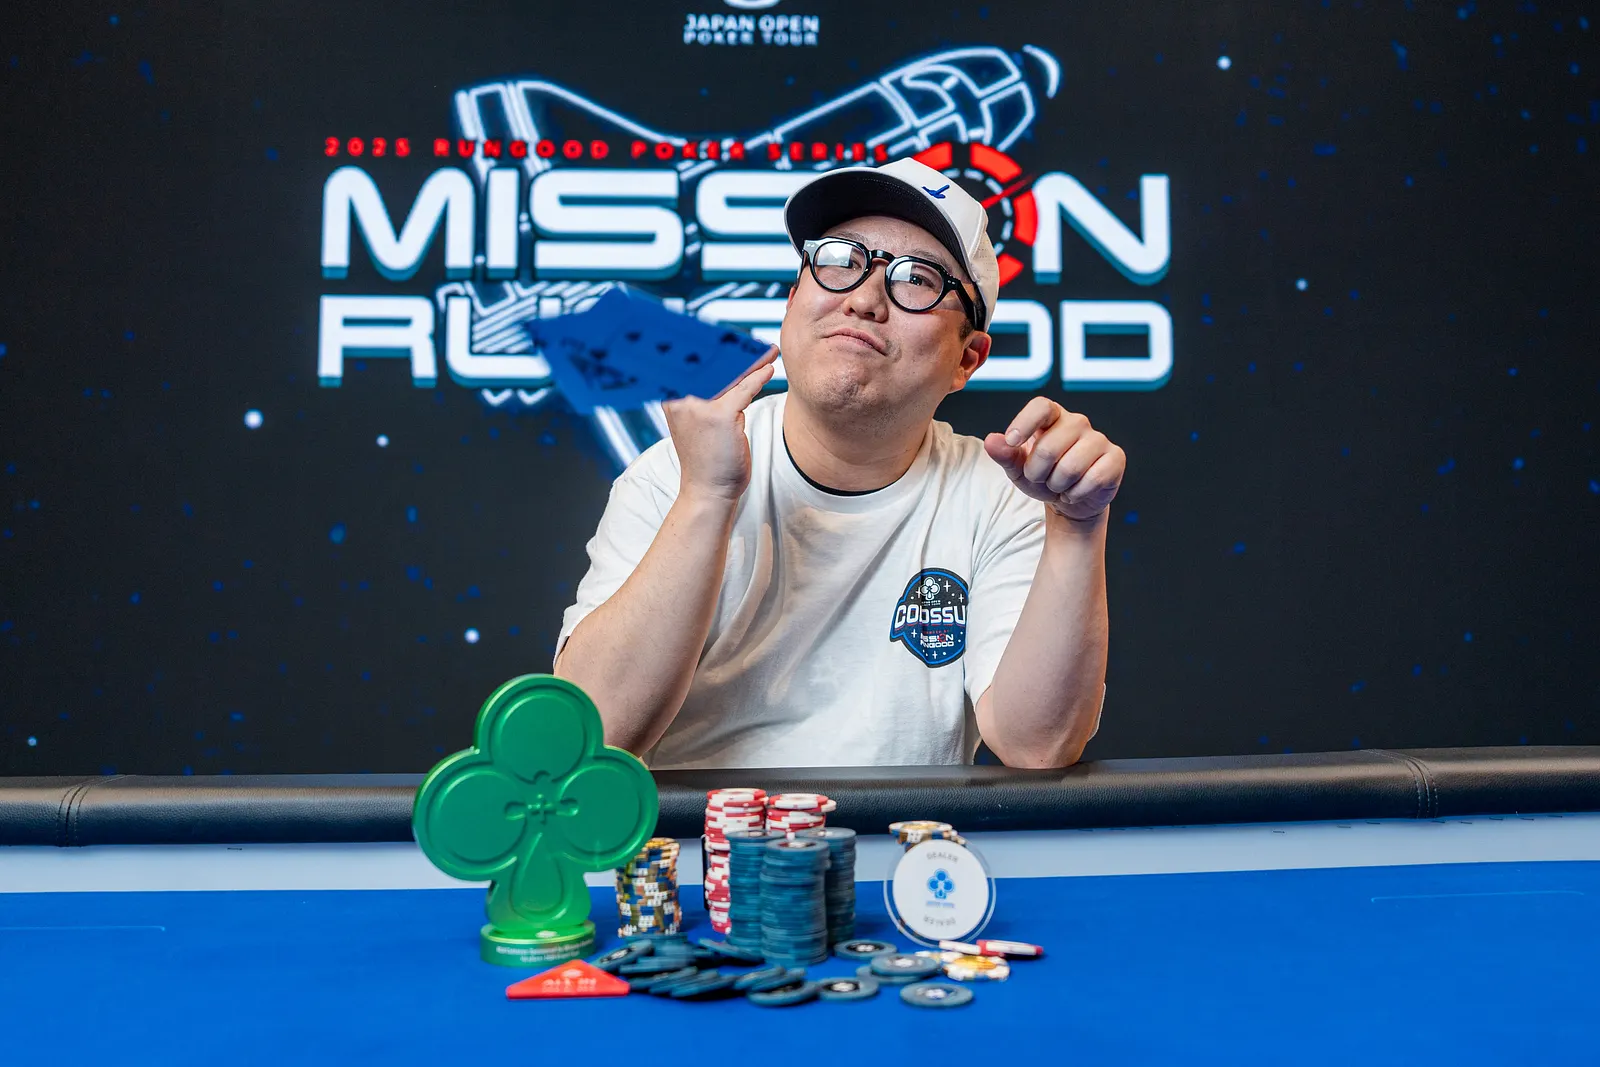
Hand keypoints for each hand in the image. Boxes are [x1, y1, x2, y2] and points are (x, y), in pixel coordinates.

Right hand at [662, 346, 778, 502]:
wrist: (708, 490)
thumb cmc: (707, 457)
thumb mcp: (699, 421)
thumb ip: (705, 396)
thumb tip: (723, 369)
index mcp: (671, 397)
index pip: (693, 363)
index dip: (713, 346)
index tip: (731, 337)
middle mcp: (680, 398)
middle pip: (712, 363)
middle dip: (735, 349)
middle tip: (753, 341)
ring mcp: (698, 406)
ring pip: (730, 373)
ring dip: (751, 360)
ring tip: (766, 351)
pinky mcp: (719, 416)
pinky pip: (743, 389)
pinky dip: (758, 376)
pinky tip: (769, 368)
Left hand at [984, 397, 1125, 521]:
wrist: (1070, 499)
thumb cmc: (1043, 477)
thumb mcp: (1018, 469)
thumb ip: (1005, 455)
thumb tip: (993, 441)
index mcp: (1052, 417)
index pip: (1041, 406)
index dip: (1025, 422)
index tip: (1012, 441)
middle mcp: (1078, 422)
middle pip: (1049, 447)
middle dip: (1037, 472)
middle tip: (1040, 478)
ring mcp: (1099, 439)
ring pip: (1070, 467)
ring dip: (1058, 485)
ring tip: (1059, 485)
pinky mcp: (1115, 458)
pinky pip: (1093, 479)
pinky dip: (1077, 493)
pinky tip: (1076, 491)